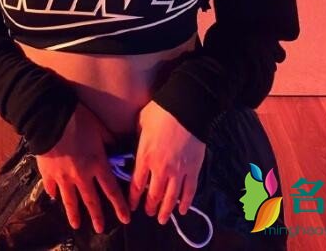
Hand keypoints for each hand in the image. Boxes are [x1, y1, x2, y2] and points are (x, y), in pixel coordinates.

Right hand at [35, 101, 131, 233]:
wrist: (50, 120)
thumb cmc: (78, 120)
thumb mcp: (99, 127)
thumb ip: (109, 140)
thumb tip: (116, 147)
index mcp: (97, 164)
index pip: (111, 190)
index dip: (119, 205)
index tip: (125, 219)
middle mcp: (82, 175)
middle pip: (91, 200)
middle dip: (97, 216)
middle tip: (100, 229)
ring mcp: (63, 177)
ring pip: (70, 200)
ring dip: (74, 214)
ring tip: (77, 225)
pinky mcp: (48, 174)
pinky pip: (51, 188)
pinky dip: (52, 194)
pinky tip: (53, 198)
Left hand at [129, 100, 205, 224]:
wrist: (186, 107)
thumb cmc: (161, 111)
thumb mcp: (141, 122)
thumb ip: (137, 139)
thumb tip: (135, 148)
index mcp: (145, 157)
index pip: (136, 185)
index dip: (134, 199)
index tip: (132, 207)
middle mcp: (160, 168)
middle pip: (154, 195)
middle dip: (150, 207)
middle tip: (149, 213)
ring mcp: (179, 171)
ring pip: (171, 198)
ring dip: (166, 211)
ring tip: (162, 219)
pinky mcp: (194, 169)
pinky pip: (190, 191)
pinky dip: (186, 203)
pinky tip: (182, 210)